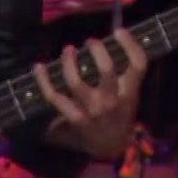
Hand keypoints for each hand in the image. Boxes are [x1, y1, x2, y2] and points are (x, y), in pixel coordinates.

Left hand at [34, 28, 149, 160]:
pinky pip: (55, 97)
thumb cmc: (120, 114)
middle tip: (90, 41)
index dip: (129, 45)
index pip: (137, 64)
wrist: (110, 147)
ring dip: (69, 62)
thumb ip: (125, 73)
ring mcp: (91, 110)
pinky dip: (44, 80)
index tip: (118, 31)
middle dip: (96, 51)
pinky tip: (39, 66)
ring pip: (76, 82)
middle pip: (105, 70)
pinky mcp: (74, 118)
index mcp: (130, 92)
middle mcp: (112, 101)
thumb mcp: (131, 95)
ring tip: (68, 50)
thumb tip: (114, 38)